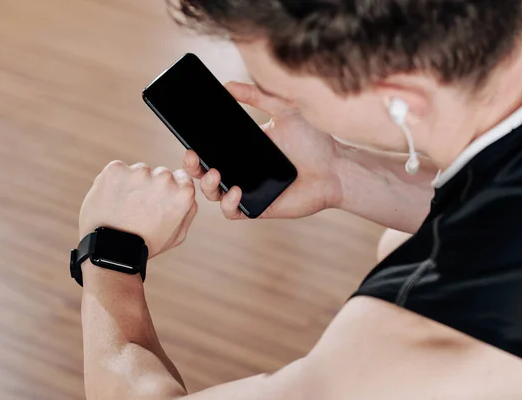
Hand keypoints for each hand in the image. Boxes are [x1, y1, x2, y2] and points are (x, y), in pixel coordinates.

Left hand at [79, 161, 197, 257]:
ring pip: (139, 170)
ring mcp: (139, 172)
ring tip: (125, 206)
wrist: (112, 250)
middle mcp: (164, 179)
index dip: (171, 188)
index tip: (160, 199)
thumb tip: (189, 192)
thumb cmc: (145, 244)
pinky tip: (113, 200)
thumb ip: (189, 210)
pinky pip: (118, 170)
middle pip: (160, 173)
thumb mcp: (178, 234)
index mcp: (182, 193)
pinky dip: (115, 181)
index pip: (182, 177)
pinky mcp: (116, 170)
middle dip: (152, 185)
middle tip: (140, 207)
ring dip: (133, 183)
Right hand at [183, 81, 342, 219]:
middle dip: (191, 166)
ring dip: (206, 185)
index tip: (185, 135)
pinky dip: (229, 203)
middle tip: (191, 155)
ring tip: (214, 172)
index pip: (210, 148)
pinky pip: (233, 212)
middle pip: (204, 172)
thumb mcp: (283, 111)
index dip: (193, 145)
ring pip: (213, 194)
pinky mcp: (258, 208)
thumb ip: (257, 95)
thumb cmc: (313, 141)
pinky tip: (236, 190)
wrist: (336, 168)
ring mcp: (248, 190)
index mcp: (242, 149)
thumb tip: (227, 84)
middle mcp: (241, 170)